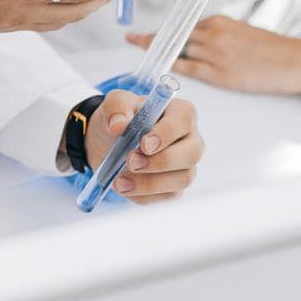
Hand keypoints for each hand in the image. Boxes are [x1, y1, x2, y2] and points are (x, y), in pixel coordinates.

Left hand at [82, 90, 202, 202]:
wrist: (109, 142)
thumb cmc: (121, 118)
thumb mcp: (115, 104)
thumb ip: (117, 108)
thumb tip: (118, 124)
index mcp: (180, 113)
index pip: (183, 121)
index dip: (166, 134)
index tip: (144, 144)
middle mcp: (190, 140)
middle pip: (191, 154)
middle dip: (161, 161)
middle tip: (131, 162)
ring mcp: (185, 166)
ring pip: (181, 179)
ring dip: (150, 183)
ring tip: (121, 181)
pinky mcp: (175, 187)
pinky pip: (167, 197)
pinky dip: (144, 195)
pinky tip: (125, 188)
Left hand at [127, 16, 300, 96]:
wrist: (294, 61)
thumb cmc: (270, 48)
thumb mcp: (241, 31)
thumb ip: (216, 34)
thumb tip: (195, 39)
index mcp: (219, 21)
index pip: (182, 25)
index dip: (161, 31)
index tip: (140, 32)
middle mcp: (214, 35)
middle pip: (175, 37)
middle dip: (154, 40)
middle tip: (131, 39)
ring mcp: (216, 54)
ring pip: (179, 52)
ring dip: (161, 54)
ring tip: (141, 53)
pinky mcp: (220, 74)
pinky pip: (188, 69)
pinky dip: (172, 68)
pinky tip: (159, 68)